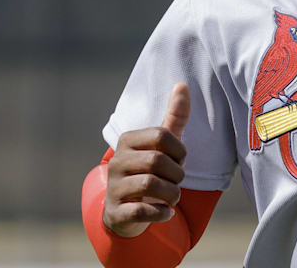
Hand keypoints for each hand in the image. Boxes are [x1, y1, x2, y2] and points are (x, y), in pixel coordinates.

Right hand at [103, 83, 189, 237]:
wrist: (125, 210)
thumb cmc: (148, 170)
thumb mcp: (162, 145)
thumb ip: (174, 117)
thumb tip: (183, 84)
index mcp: (127, 141)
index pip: (161, 136)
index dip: (179, 150)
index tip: (180, 161)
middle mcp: (116, 162)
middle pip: (157, 160)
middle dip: (177, 174)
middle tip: (177, 182)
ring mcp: (114, 188)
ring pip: (150, 185)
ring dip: (172, 194)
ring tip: (173, 197)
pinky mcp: (116, 212)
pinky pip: (141, 211)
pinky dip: (160, 212)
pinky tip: (166, 212)